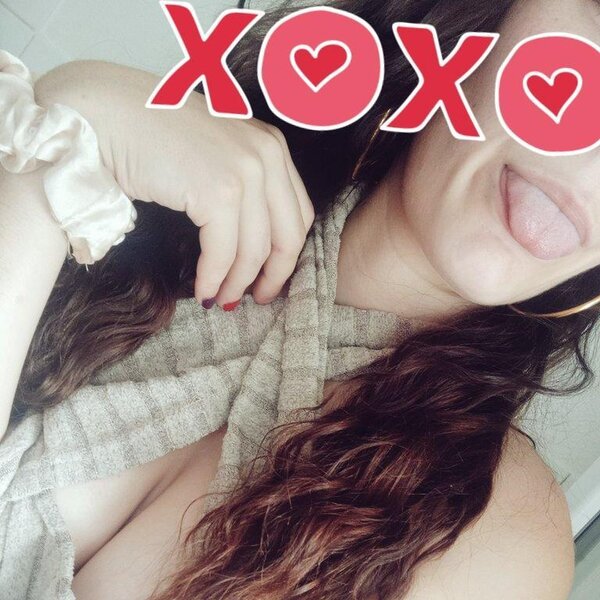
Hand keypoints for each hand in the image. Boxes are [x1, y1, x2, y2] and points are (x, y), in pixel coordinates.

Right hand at [34, 61, 314, 307]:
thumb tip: (251, 240)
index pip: (298, 214)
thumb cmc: (152, 135)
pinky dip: (213, 278)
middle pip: (288, 235)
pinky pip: (223, 252)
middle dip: (274, 276)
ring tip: (221, 300)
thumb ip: (241, 186)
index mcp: (271, 146)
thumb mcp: (216, 154)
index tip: (271, 277)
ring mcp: (245, 171)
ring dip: (237, 284)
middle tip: (257, 299)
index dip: (286, 254)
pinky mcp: (218, 190)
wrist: (107, 113)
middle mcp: (267, 155)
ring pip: (256, 249)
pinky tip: (202, 291)